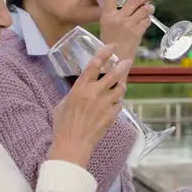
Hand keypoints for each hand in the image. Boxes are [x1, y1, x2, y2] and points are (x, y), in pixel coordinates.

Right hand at [50, 46, 130, 165]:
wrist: (72, 144)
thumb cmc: (63, 125)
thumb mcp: (63, 104)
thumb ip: (75, 93)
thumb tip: (81, 89)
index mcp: (80, 88)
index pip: (94, 64)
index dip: (104, 53)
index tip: (111, 47)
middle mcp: (94, 93)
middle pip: (114, 74)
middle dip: (123, 65)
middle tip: (127, 61)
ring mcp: (105, 104)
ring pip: (120, 88)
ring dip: (120, 86)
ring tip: (119, 86)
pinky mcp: (112, 115)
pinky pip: (119, 104)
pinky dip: (117, 103)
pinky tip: (112, 106)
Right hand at [99, 0, 154, 58]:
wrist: (114, 59)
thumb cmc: (111, 42)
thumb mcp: (107, 25)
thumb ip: (118, 14)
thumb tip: (135, 3)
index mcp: (106, 15)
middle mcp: (117, 18)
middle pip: (134, 1)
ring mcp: (127, 25)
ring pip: (143, 10)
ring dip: (149, 8)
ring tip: (150, 8)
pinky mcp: (136, 32)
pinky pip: (146, 21)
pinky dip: (148, 20)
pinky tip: (146, 21)